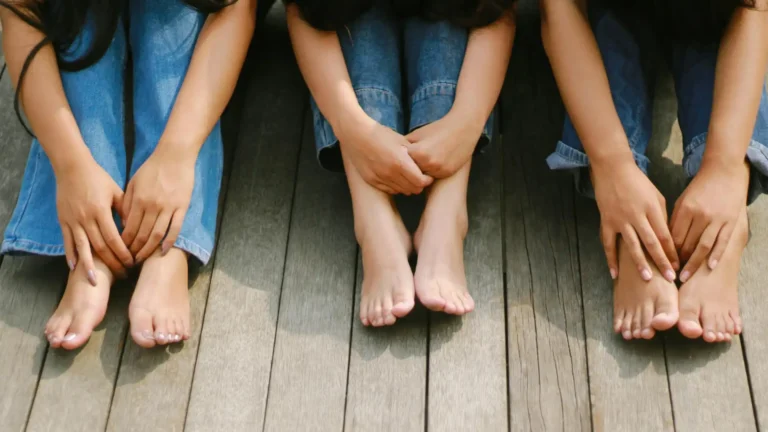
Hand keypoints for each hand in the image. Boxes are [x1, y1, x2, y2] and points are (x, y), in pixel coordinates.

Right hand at [56, 158, 132, 283]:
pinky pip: (67, 241)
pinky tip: (74, 268)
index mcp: (100, 211)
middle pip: (99, 247)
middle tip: (122, 275)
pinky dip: (70, 255)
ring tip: (95, 282)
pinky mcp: (63, 220)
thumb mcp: (116, 191)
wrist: (72, 167)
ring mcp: (72, 221)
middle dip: (111, 263)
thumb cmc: (98, 178)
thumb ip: (125, 210)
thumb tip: (136, 228)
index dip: (122, 253)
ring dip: (89, 266)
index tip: (131, 263)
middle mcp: (85, 218)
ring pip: (82, 248)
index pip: (113, 239)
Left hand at [121, 148, 194, 262]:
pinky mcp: (182, 207)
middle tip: (130, 261)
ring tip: (143, 259)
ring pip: (157, 235)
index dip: (123, 243)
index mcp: (138, 200)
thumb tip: (124, 224)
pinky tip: (164, 251)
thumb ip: (127, 202)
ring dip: (149, 250)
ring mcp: (168, 208)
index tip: (120, 252)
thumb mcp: (134, 182)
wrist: (174, 156)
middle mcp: (152, 206)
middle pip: (142, 235)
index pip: (129, 228)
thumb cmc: (152, 168)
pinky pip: (175, 228)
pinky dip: (169, 242)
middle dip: (134, 251)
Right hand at [338, 116, 432, 194]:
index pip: (421, 182)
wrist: (356, 135)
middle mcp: (390, 174)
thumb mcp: (401, 141)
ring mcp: (380, 179)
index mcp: (400, 162)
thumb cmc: (380, 134)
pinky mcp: (371, 181)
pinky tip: (395, 178)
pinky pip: (389, 190)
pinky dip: (396, 187)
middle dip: (419, 184)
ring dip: (407, 186)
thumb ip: (414, 155)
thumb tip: (426, 165)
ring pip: (401, 191)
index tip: (428, 176)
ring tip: (407, 177)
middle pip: (413, 189)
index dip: (427, 180)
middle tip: (419, 177)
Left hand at [405, 111, 483, 178]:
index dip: (401, 159)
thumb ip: (405, 144)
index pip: (402, 162)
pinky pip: (434, 177)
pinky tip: (433, 164)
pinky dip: (432, 172)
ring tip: (422, 163)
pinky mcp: (447, 173)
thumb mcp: (418, 133)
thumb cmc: (438, 129)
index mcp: (419, 152)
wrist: (463, 128)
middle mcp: (428, 163)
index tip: (401, 157)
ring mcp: (439, 170)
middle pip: (412, 171)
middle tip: (409, 163)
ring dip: (421, 172)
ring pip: (423, 176)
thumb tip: (392, 152)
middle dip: (410, 167)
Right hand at [593, 158, 678, 281]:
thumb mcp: (656, 196)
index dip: (672, 252)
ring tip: (646, 279)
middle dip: (661, 262)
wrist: (613, 169)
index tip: (678, 265)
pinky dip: (611, 259)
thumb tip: (666, 238)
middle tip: (670, 279)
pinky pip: (608, 244)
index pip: (665, 235)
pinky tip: (614, 273)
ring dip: (640, 263)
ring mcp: (620, 220)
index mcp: (652, 209)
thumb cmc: (638, 182)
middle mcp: (637, 216)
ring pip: (632, 245)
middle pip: (652, 243)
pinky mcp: (606, 221)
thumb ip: (661, 216)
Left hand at [671, 160, 748, 281]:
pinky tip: (709, 267)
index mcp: (685, 209)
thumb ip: (675, 220)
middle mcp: (700, 215)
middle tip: (671, 275)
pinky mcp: (730, 221)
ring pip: (703, 246)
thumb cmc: (698, 188)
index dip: (667, 252)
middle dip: (678, 261)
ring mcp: (717, 219)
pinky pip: (722, 242)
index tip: (661, 263)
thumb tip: (665, 241)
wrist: (723, 172)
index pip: (673, 236)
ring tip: (685, 277)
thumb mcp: (682, 201)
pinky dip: (716, 255)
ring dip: (694, 263)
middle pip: (687, 244)